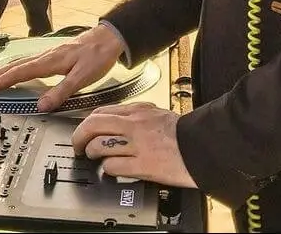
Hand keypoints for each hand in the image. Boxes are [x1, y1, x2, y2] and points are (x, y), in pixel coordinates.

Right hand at [0, 24, 124, 110]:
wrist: (110, 38)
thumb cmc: (98, 56)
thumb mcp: (82, 77)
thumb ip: (62, 91)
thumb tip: (41, 106)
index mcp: (49, 62)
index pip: (19, 73)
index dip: (0, 82)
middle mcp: (46, 56)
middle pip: (14, 66)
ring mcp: (49, 54)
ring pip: (20, 62)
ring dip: (3, 71)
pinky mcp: (54, 54)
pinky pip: (29, 61)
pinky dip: (16, 66)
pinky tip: (16, 69)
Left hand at [72, 103, 196, 188]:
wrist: (202, 145)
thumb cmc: (182, 131)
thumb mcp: (157, 113)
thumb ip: (136, 115)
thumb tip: (116, 120)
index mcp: (138, 111)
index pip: (101, 112)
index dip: (86, 122)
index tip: (83, 130)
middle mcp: (134, 125)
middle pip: (94, 125)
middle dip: (79, 136)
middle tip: (78, 146)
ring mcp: (137, 145)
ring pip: (99, 145)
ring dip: (91, 153)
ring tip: (94, 158)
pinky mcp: (142, 166)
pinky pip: (113, 166)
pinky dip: (107, 169)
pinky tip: (111, 169)